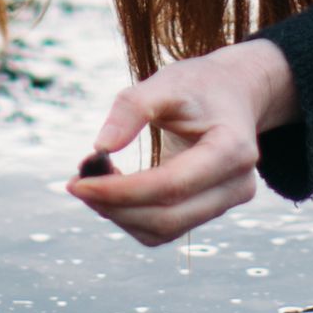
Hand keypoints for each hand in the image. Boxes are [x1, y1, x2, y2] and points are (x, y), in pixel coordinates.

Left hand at [68, 39, 294, 245]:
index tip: (78, 183)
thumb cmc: (198, 85)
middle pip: (168, 217)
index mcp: (232, 149)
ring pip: (164, 230)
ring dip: (119, 214)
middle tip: (75, 184)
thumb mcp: (166, 82)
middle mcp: (237, 184)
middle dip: (114, 206)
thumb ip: (133, 108)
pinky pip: (165, 229)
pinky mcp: (210, 210)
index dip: (121, 191)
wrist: (233, 93)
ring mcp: (227, 202)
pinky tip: (113, 189)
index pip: (171, 186)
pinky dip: (131, 216)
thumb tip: (100, 147)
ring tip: (92, 181)